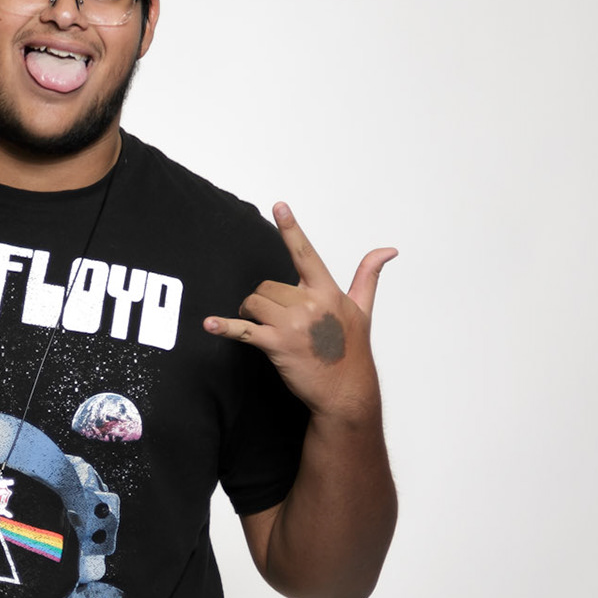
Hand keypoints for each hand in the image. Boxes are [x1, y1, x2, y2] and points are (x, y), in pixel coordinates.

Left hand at [203, 202, 395, 421]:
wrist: (346, 391)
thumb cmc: (353, 350)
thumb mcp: (363, 309)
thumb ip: (368, 275)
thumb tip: (388, 250)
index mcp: (327, 292)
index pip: (305, 254)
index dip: (291, 229)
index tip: (279, 206)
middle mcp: (310, 304)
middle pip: (268, 286)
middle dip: (264, 300)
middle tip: (273, 317)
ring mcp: (293, 325)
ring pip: (254, 303)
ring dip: (249, 313)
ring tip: (260, 326)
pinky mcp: (277, 345)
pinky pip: (244, 331)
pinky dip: (225, 327)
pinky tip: (209, 325)